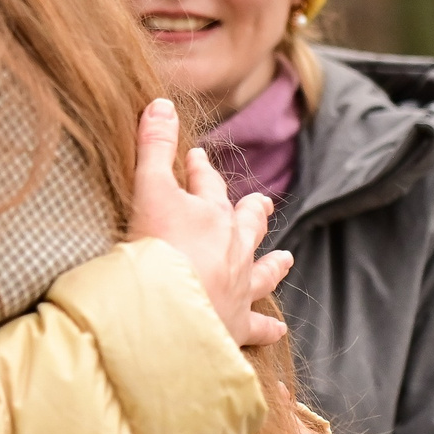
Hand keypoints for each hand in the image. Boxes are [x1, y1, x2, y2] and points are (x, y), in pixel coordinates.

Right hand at [128, 98, 290, 348]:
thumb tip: (162, 103)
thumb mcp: (147, 189)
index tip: (197, 159)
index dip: (199, 169)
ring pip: (263, 272)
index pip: (206, 184)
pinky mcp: (236, 325)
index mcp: (210, 215)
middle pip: (247, 225)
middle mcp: (233, 249)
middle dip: (252, 212)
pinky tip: (278, 331)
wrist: (165, 310)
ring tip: (286, 259)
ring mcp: (238, 288)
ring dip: (273, 265)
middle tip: (263, 204)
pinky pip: (258, 327)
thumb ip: (154, 146)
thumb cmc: (153, 249)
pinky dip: (268, 329)